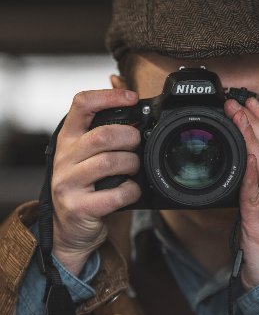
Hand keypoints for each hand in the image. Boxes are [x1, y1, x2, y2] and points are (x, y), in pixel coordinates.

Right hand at [51, 89, 141, 274]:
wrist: (70, 228)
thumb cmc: (86, 184)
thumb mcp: (88, 152)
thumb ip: (104, 125)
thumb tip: (121, 86)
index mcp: (68, 138)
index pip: (82, 104)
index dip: (109, 96)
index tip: (132, 98)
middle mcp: (64, 157)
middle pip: (102, 134)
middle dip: (130, 137)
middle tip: (137, 144)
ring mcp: (68, 183)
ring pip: (109, 162)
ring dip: (132, 164)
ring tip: (134, 169)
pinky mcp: (79, 207)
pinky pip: (115, 194)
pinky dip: (131, 191)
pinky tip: (130, 190)